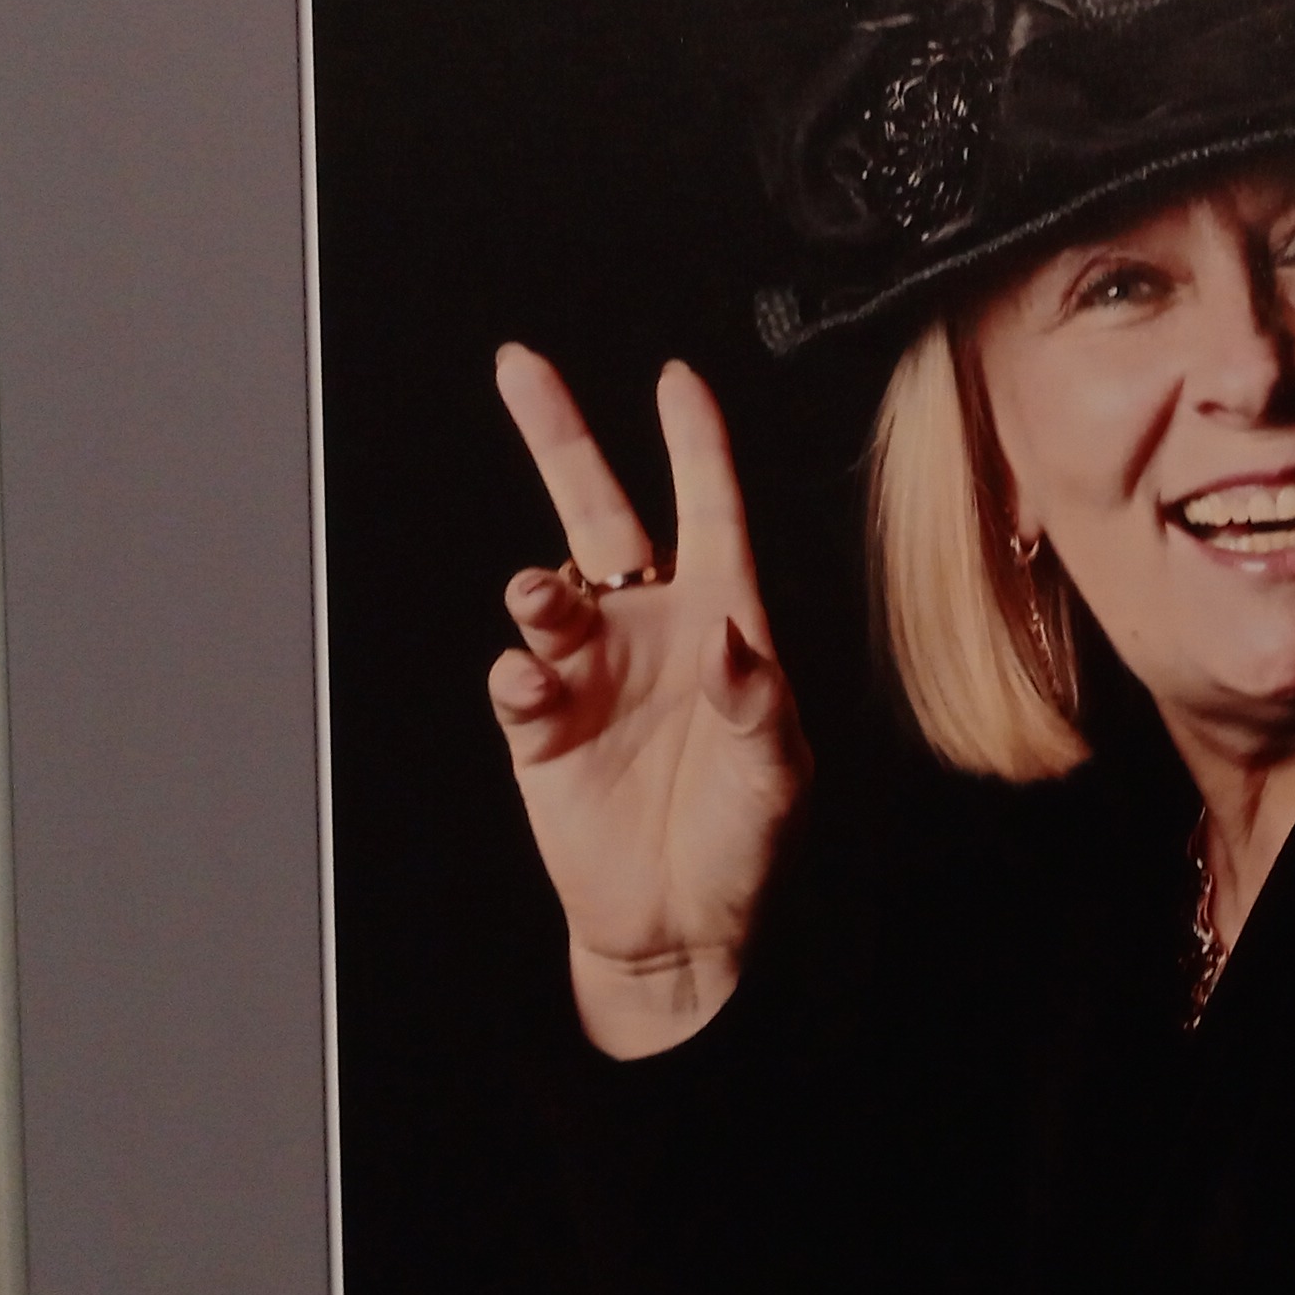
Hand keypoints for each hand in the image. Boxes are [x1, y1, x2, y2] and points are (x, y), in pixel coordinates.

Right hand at [488, 344, 807, 1058]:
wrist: (682, 927)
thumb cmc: (746, 842)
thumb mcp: (779, 776)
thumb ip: (758, 705)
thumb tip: (725, 638)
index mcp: (722, 622)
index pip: (708, 512)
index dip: (694, 446)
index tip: (675, 378)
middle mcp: (649, 630)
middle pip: (599, 512)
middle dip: (560, 437)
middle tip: (520, 367)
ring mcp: (590, 673)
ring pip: (548, 589)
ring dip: (539, 585)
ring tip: (540, 599)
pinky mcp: (542, 725)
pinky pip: (516, 676)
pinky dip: (516, 672)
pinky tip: (532, 688)